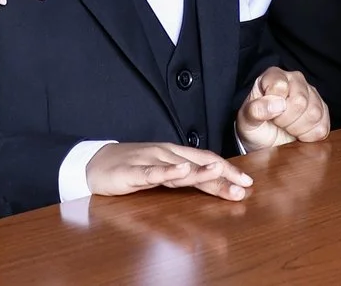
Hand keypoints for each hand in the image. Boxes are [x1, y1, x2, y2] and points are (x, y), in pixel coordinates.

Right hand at [85, 142, 252, 200]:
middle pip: (199, 164)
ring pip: (180, 167)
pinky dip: (168, 172)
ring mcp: (150, 161)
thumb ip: (182, 177)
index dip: (227, 171)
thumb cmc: (129, 168)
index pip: (206, 160)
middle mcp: (166, 154)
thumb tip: (209, 183)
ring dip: (202, 172)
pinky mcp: (133, 171)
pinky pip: (153, 172)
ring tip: (220, 174)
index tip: (247, 183)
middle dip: (223, 175)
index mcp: (174, 154)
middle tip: (243, 186)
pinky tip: (181, 172)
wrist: (93, 163)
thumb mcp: (160, 172)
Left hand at [234, 68, 331, 149]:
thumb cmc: (255, 127)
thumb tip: (277, 104)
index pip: (280, 86)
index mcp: (274, 76)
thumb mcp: (246, 120)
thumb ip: (255, 110)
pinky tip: (299, 133)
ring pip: (314, 114)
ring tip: (287, 127)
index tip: (267, 114)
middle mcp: (295, 80)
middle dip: (286, 120)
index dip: (273, 107)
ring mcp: (312, 94)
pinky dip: (309, 136)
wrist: (265, 143)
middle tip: (277, 123)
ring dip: (298, 129)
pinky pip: (323, 127)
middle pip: (300, 101)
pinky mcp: (323, 111)